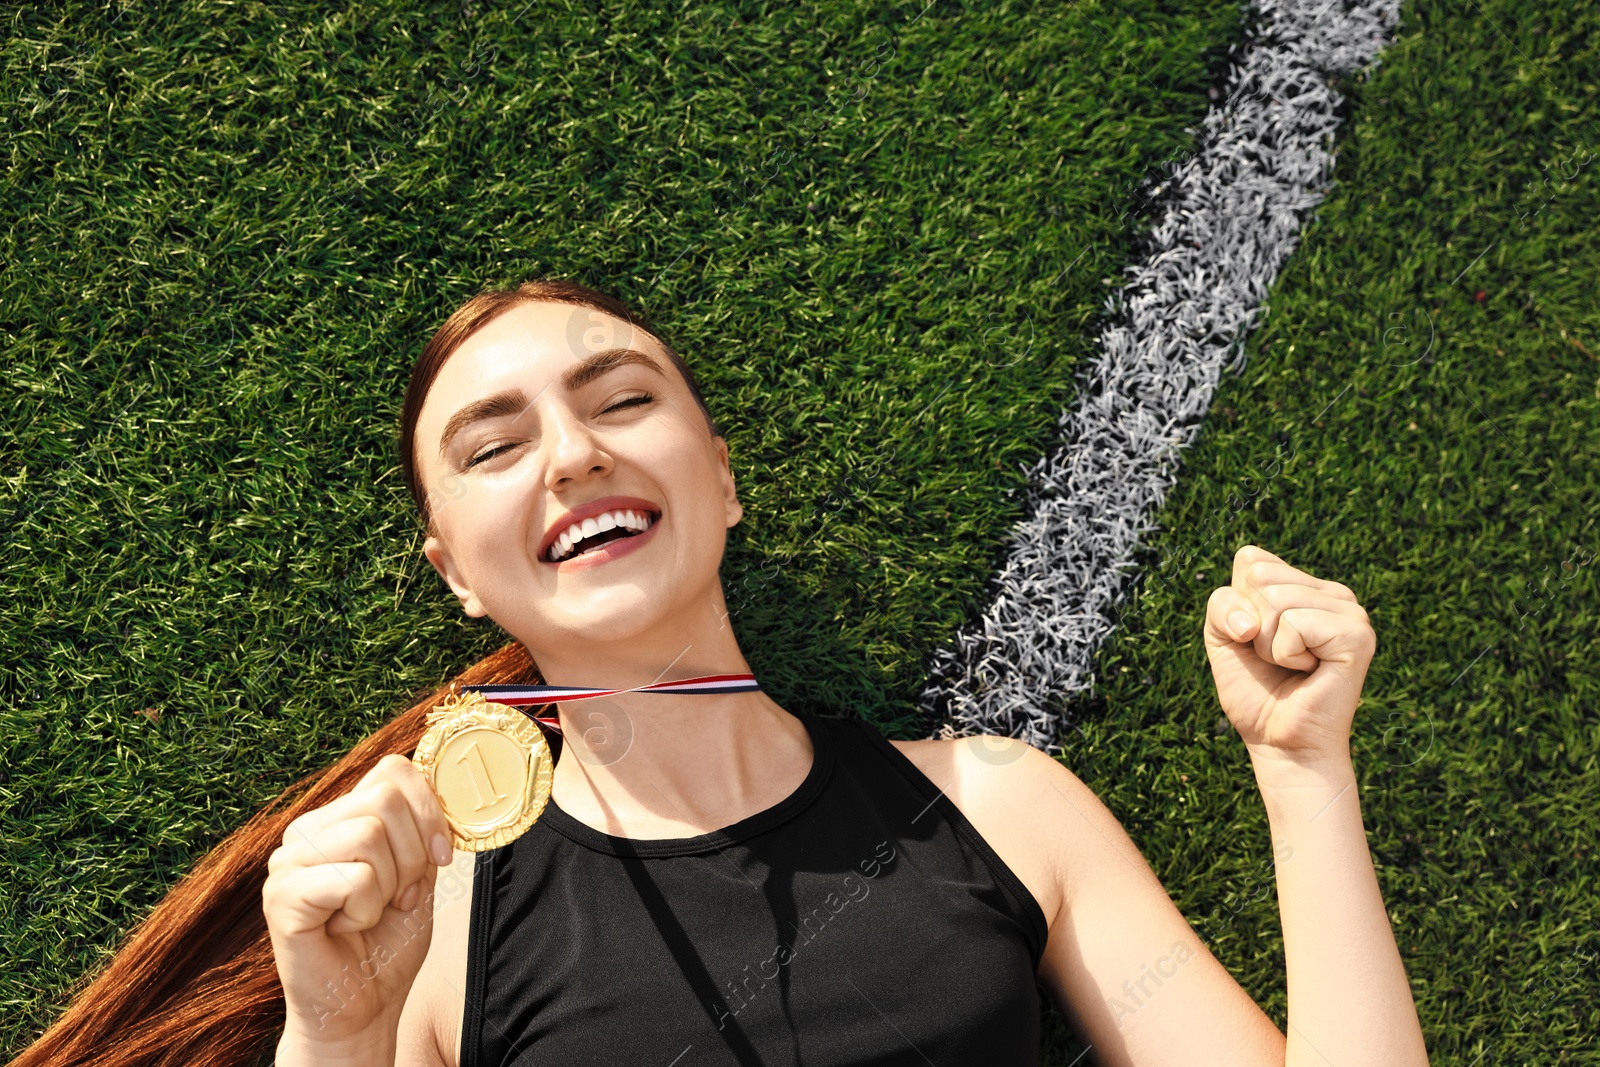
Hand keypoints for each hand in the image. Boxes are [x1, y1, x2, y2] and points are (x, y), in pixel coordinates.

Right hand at [263, 754, 454, 1051]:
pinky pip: (353, 877)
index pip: (392, 770)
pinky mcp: (282, 895)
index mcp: (338, 816)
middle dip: (413, 855)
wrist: (362, 1005)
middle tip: (398, 896)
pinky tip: (348, 927)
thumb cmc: (386, 940)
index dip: (429, 809)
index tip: (441, 855)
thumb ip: (423, 829)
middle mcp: (306, 829)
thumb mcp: (418, 872)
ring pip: (369, 833)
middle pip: (385, 799)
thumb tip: (450, 788)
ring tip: (370, 912)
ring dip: (389, 884)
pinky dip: (367, 909)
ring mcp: (288, 861)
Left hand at [1203, 545, 1375, 775]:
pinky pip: (1295, 623)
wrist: (1280, 743)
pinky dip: (1286, 654)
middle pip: (1259, 575)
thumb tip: (1252, 621)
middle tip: (1276, 658)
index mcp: (1304, 585)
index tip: (1255, 639)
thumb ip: (1222, 604)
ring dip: (1268, 644)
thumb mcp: (1222, 637)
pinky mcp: (1358, 635)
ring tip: (1293, 666)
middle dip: (1252, 624)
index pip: (1251, 559)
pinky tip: (1310, 672)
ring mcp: (1351, 611)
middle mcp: (1332, 592)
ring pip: (1276, 598)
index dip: (1236, 605)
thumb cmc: (1256, 691)